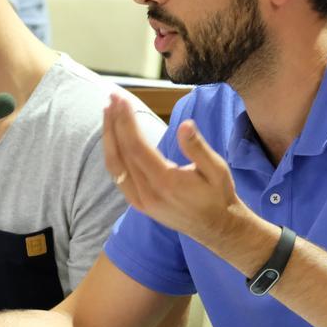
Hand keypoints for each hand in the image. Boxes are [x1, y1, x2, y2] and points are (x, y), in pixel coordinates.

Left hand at [103, 93, 244, 240]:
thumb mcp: (217, 170)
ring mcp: (140, 201)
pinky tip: (113, 136)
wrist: (216, 229)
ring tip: (108, 111)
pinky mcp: (138, 204)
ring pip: (115, 165)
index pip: (136, 147)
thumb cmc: (218, 196)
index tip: (121, 99)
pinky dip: (112, 153)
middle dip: (113, 122)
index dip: (125, 121)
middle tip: (112, 97)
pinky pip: (118, 176)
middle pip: (120, 153)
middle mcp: (147, 193)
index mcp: (166, 182)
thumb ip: (198, 148)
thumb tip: (185, 124)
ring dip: (108, 136)